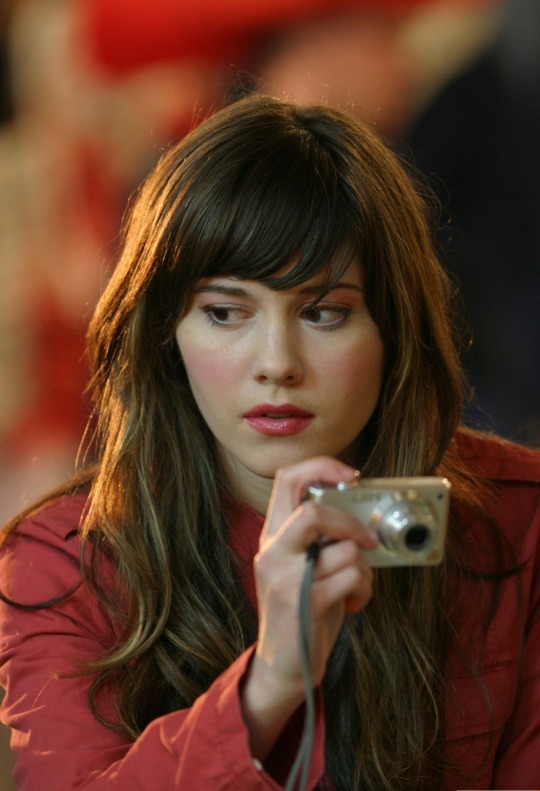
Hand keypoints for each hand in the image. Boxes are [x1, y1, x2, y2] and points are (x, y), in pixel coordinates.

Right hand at [241, 456, 377, 759]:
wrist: (282, 666)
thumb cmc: (299, 610)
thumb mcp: (300, 566)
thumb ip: (319, 539)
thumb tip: (360, 516)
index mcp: (272, 535)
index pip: (287, 479)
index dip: (321, 467)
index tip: (350, 474)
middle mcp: (273, 551)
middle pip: (312, 511)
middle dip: (350, 522)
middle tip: (365, 537)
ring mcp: (287, 577)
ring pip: (343, 549)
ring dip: (364, 568)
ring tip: (357, 584)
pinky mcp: (305, 602)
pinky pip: (351, 578)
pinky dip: (363, 589)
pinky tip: (354, 603)